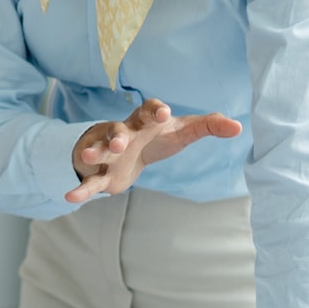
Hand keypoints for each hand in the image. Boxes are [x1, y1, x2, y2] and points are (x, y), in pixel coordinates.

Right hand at [65, 98, 241, 204]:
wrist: (123, 153)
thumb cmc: (156, 137)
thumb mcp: (182, 131)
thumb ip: (209, 126)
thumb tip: (238, 127)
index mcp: (144, 121)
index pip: (148, 110)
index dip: (154, 111)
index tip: (163, 113)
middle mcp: (123, 133)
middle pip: (118, 130)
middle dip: (118, 136)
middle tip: (121, 143)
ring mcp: (108, 154)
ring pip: (99, 152)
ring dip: (94, 154)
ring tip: (88, 158)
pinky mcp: (101, 174)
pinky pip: (90, 182)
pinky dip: (81, 189)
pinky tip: (69, 197)